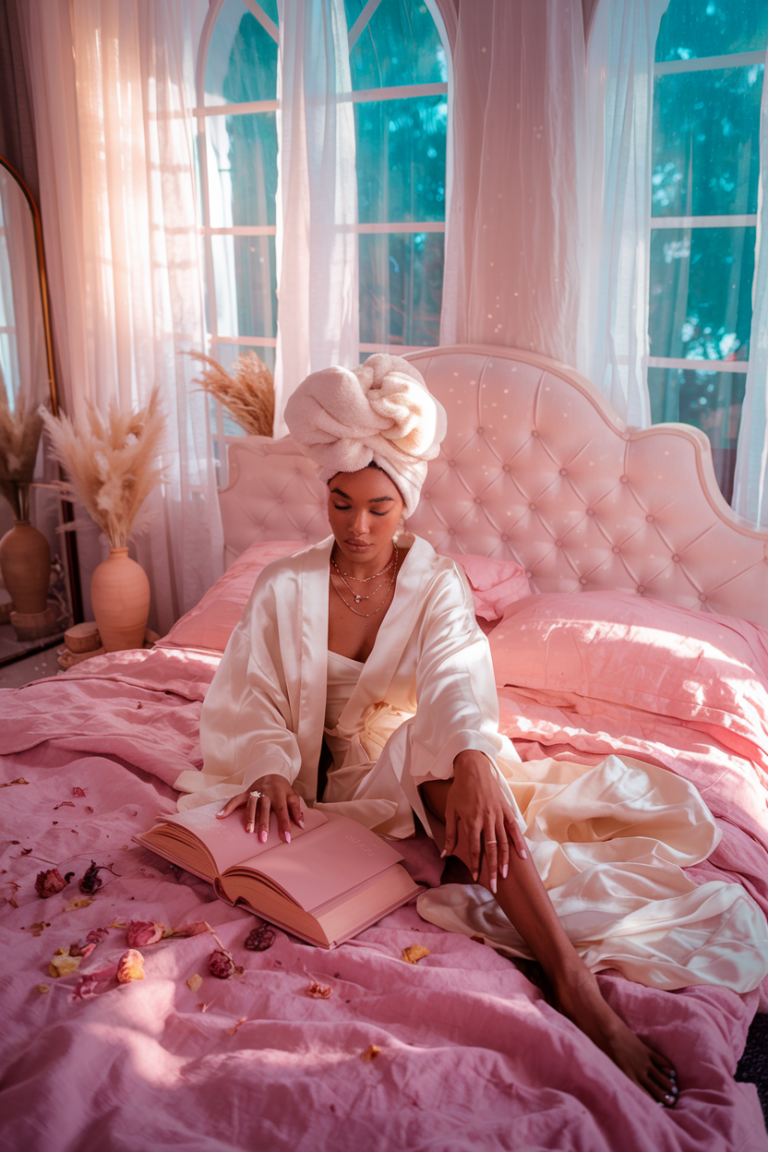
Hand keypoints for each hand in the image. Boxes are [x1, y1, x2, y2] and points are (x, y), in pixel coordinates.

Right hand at [216, 775, 304, 843]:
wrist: (272, 773)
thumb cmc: (283, 789)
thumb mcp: (293, 796)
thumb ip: (296, 810)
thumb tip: (301, 826)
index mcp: (279, 793)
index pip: (282, 811)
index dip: (284, 824)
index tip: (286, 838)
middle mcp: (266, 792)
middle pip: (265, 809)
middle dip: (264, 824)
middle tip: (263, 839)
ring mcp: (255, 792)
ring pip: (251, 805)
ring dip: (249, 818)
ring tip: (248, 831)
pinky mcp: (246, 793)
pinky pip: (235, 800)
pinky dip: (227, 807)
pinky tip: (220, 816)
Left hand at [442, 751, 527, 892]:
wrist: (473, 769)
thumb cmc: (459, 790)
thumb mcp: (450, 811)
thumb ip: (450, 834)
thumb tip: (444, 854)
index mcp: (471, 820)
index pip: (474, 848)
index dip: (476, 864)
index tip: (477, 878)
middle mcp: (486, 819)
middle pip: (491, 849)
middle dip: (492, 868)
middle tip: (495, 885)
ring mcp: (498, 814)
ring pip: (504, 841)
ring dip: (505, 859)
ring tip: (505, 874)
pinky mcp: (507, 810)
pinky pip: (514, 829)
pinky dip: (518, 843)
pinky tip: (522, 856)